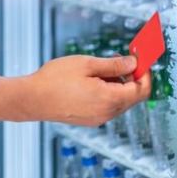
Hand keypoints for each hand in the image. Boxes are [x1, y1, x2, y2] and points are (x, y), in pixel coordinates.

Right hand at [22, 55, 150, 126]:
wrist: (31, 99)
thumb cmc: (54, 80)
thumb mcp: (87, 64)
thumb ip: (114, 65)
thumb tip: (133, 63)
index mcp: (110, 99)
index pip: (142, 89)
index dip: (145, 73)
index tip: (140, 59)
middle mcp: (107, 113)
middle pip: (132, 96)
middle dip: (131, 76)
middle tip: (119, 58)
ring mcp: (98, 119)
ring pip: (119, 101)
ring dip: (117, 84)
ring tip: (97, 69)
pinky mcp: (89, 119)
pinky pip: (107, 106)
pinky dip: (107, 92)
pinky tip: (90, 81)